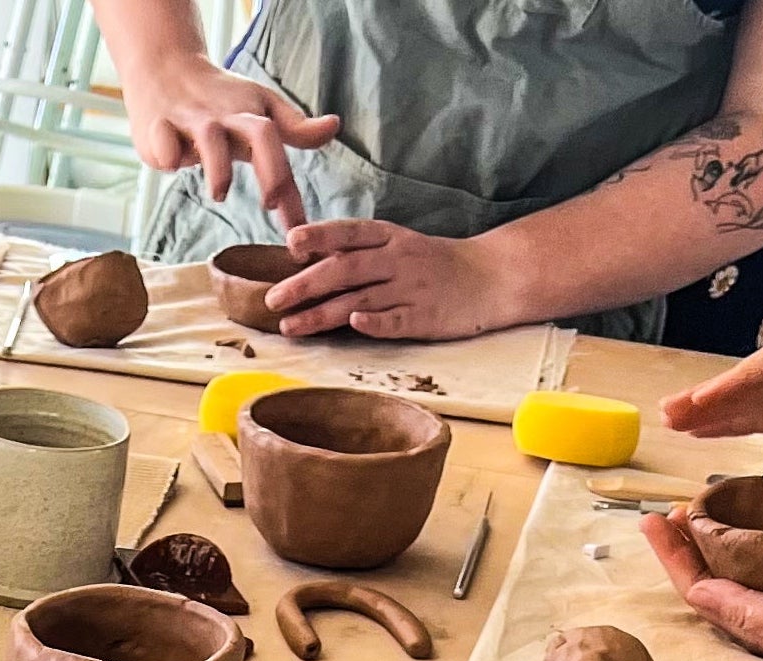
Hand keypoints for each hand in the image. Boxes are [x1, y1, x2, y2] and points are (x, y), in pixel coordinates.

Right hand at [120, 54, 336, 231]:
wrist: (166, 68)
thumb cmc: (219, 98)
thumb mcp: (259, 108)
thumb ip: (294, 127)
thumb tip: (334, 127)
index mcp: (252, 115)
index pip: (281, 148)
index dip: (291, 190)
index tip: (300, 230)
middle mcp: (226, 117)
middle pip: (259, 134)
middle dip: (271, 169)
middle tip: (272, 202)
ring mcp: (192, 120)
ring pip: (210, 139)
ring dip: (219, 168)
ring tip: (219, 194)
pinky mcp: (159, 127)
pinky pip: (165, 141)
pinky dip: (169, 153)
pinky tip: (172, 166)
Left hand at [271, 222, 517, 340]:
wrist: (490, 277)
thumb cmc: (432, 263)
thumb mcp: (396, 244)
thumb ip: (356, 250)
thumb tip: (305, 253)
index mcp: (388, 237)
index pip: (348, 233)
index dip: (319, 237)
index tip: (290, 245)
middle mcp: (397, 260)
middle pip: (345, 269)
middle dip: (306, 284)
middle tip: (272, 300)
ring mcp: (411, 289)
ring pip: (360, 300)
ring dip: (323, 314)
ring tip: (289, 326)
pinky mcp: (424, 317)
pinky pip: (396, 320)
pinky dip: (375, 322)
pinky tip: (353, 325)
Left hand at [643, 509, 762, 660]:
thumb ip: (742, 608)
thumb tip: (695, 592)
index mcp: (746, 622)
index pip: (694, 584)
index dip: (670, 554)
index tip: (653, 523)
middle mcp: (759, 609)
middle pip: (710, 568)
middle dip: (686, 541)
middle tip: (670, 510)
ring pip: (740, 558)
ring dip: (720, 533)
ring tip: (703, 507)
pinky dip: (760, 531)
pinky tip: (754, 513)